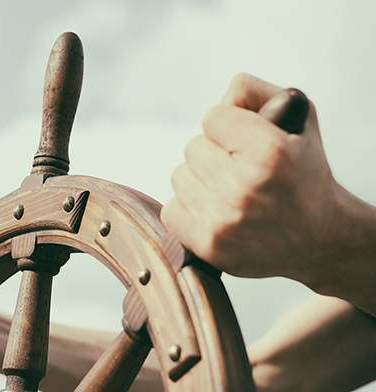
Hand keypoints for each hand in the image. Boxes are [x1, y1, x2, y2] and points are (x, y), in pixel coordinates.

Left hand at [161, 73, 338, 280]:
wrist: (320, 239)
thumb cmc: (304, 174)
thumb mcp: (299, 120)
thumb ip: (254, 93)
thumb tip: (221, 98)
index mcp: (271, 152)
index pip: (212, 117)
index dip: (229, 127)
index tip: (248, 143)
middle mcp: (245, 187)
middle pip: (192, 147)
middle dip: (214, 154)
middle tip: (242, 171)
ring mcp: (223, 220)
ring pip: (179, 176)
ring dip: (200, 181)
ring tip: (231, 193)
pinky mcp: (207, 245)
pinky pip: (170, 210)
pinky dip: (189, 209)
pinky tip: (217, 213)